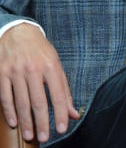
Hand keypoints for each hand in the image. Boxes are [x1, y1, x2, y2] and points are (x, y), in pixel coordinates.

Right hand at [0, 23, 79, 142]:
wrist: (19, 33)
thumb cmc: (41, 52)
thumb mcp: (57, 66)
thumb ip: (65, 90)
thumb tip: (74, 113)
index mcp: (51, 66)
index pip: (58, 94)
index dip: (61, 113)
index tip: (62, 129)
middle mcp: (33, 69)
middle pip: (38, 101)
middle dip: (42, 121)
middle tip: (44, 138)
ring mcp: (16, 72)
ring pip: (21, 102)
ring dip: (25, 121)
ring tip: (30, 135)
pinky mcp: (2, 74)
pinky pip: (5, 96)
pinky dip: (9, 112)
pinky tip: (14, 123)